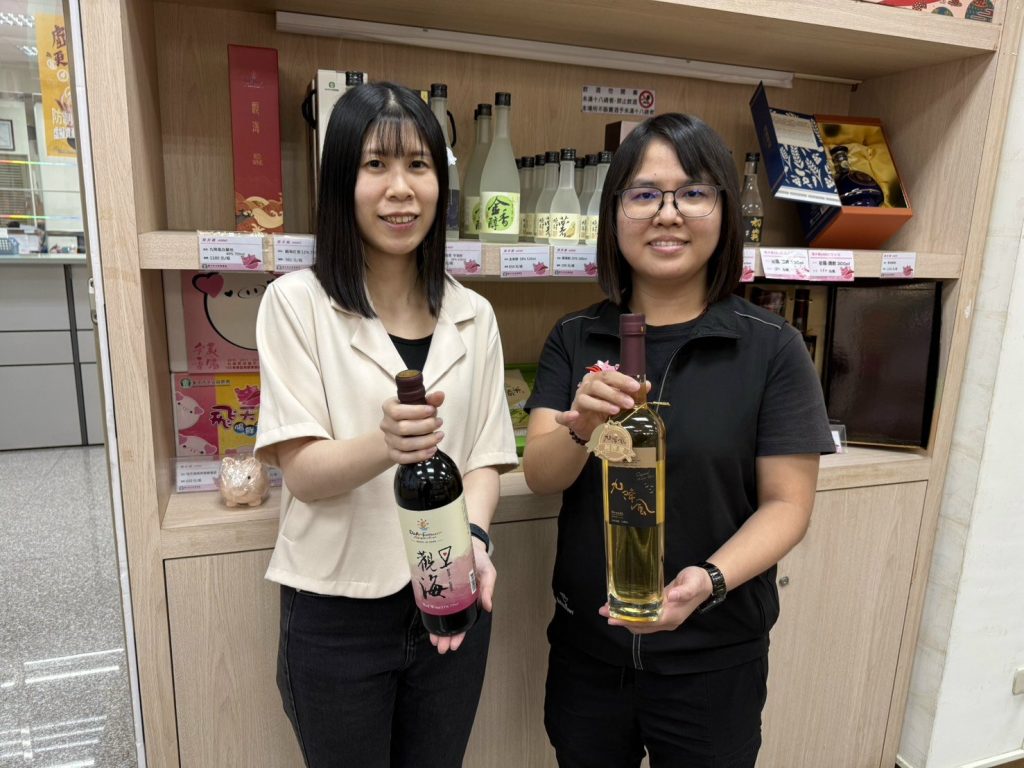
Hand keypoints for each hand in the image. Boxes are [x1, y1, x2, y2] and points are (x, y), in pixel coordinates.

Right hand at [380, 390, 445, 463]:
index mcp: (389, 407)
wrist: (401, 432)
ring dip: (425, 441)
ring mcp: (388, 440)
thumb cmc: (413, 414)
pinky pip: (403, 458)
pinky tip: (432, 450)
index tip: (432, 410)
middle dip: (424, 426)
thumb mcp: (421, 404)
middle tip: (439, 422)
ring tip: (439, 436)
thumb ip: (430, 400)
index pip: (397, 411)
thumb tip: (440, 395)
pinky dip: (419, 455)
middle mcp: (386, 424)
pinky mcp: (392, 453)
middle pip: (403, 429)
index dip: (416, 412)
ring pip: (405, 445)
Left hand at [431, 538, 495, 653]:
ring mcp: (448, 593)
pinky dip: (430, 611)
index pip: (465, 622)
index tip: (453, 645)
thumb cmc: (480, 559)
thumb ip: (488, 588)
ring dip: (437, 628)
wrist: (467, 541)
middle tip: (439, 647)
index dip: (459, 634)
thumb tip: (489, 607)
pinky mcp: (438, 584)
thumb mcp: (488, 572)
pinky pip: (433, 600)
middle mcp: (459, 599)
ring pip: (442, 615)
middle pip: (451, 622)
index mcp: (471, 600)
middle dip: (446, 636)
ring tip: (432, 639)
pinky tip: (427, 618)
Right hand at [554, 370, 650, 441]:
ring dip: (601, 404)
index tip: (636, 387)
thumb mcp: (619, 401)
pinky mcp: (569, 418)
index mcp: (597, 380)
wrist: (589, 427)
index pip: (609, 375)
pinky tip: (573, 415)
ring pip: (586, 398)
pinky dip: (567, 415)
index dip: (622, 380)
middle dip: (615, 393)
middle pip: (598, 385)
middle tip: (630, 403)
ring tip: (616, 410)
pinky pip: (564, 416)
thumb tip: (647, 384)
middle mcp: (585, 387)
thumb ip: (631, 392)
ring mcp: (577, 402)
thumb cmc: (605, 410)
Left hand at [599, 566, 710, 634]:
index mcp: (672, 616)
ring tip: (608, 610)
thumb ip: (684, 591)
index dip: (628, 620)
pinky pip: (644, 620)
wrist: (706, 583)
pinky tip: (622, 609)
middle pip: (640, 626)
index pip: (646, 622)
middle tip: (603, 611)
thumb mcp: (692, 582)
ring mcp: (665, 620)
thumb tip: (673, 597)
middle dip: (621, 620)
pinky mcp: (663, 615)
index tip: (612, 616)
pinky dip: (631, 617)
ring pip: (641, 625)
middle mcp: (667, 622)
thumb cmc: (697, 580)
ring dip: (624, 619)